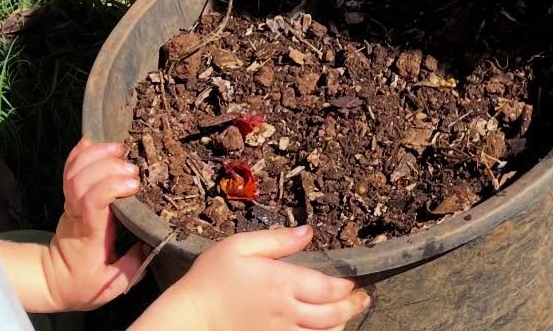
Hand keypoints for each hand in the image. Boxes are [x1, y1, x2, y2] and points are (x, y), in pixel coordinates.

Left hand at [36, 139, 146, 310]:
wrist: (50, 280)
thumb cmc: (81, 283)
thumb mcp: (111, 286)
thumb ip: (132, 268)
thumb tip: (150, 244)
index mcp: (88, 235)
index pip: (93, 202)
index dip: (112, 187)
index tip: (134, 186)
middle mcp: (76, 215)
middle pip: (83, 180)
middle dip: (109, 167)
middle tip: (132, 169)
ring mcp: (70, 204)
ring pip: (75, 171)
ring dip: (96, 154)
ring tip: (119, 149)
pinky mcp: (69, 197)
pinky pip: (70, 169)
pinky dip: (79, 152)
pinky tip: (92, 140)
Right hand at [167, 225, 370, 330]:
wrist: (189, 319)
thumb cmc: (211, 279)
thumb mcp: (240, 246)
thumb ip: (278, 240)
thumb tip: (308, 231)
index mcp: (282, 284)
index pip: (327, 288)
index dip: (345, 287)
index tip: (354, 282)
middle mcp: (286, 313)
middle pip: (331, 316)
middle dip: (351, 308)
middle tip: (363, 300)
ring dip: (338, 326)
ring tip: (344, 317)